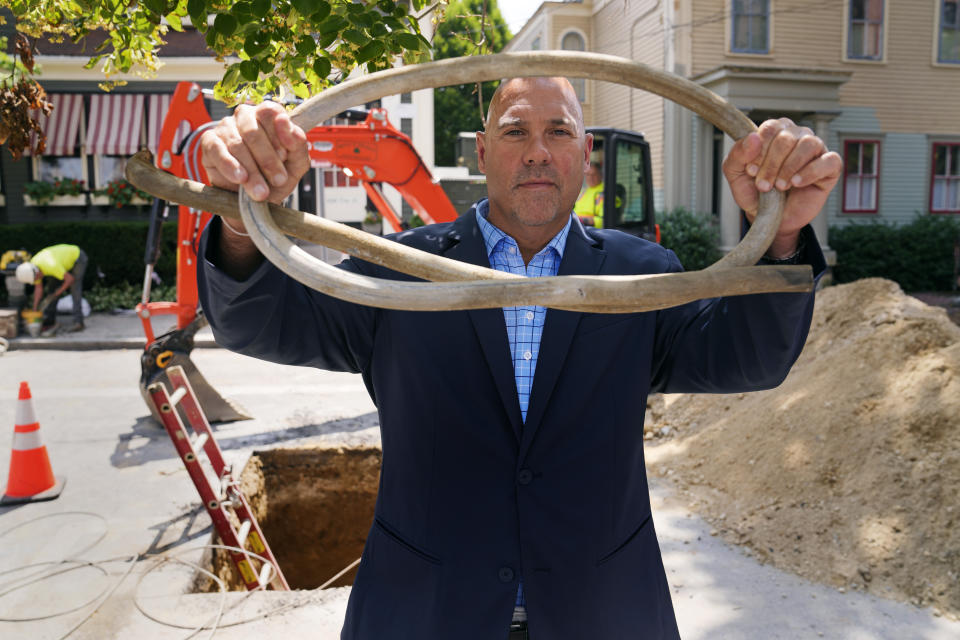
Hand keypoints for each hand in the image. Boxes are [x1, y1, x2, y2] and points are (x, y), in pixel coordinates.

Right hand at [199, 101, 309, 208]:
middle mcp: (245, 116)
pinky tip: (240, 178)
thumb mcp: (295, 165)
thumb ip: (299, 147)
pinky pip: (217, 150)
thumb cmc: (274, 177)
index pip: (270, 112)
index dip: (279, 133)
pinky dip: (230, 166)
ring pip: (237, 144)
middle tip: (278, 180)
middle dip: (268, 159)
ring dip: (252, 171)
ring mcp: (226, 127)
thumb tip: (293, 130)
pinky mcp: (210, 142)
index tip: (285, 156)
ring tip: (261, 191)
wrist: (254, 199)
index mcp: (267, 116)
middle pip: (253, 130)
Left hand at [722, 118, 841, 257]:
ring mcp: (816, 150)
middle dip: (772, 164)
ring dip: (790, 167)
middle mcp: (797, 136)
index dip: (760, 150)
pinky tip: (797, 183)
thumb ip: (737, 155)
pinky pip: (829, 160)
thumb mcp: (736, 175)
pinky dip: (811, 172)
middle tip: (764, 185)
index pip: (770, 128)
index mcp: (775, 132)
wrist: (770, 218)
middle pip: (787, 137)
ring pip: (809, 144)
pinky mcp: (830, 167)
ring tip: (780, 186)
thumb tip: (753, 138)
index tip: (751, 171)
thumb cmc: (755, 192)